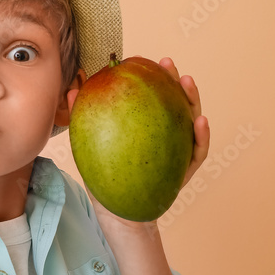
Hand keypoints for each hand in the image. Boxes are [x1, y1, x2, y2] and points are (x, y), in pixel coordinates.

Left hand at [65, 56, 209, 217]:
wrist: (118, 214)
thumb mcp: (93, 147)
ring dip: (192, 100)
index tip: (148, 60)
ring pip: (191, 122)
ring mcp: (179, 151)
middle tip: (167, 64)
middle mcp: (166, 135)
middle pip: (174, 103)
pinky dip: (202, 137)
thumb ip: (85, 121)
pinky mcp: (186, 170)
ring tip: (187, 82)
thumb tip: (72, 90)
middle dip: (173, 80)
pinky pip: (198, 153)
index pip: (153, 97)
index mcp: (147, 126)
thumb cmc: (107, 178)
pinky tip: (200, 122)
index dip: (153, 77)